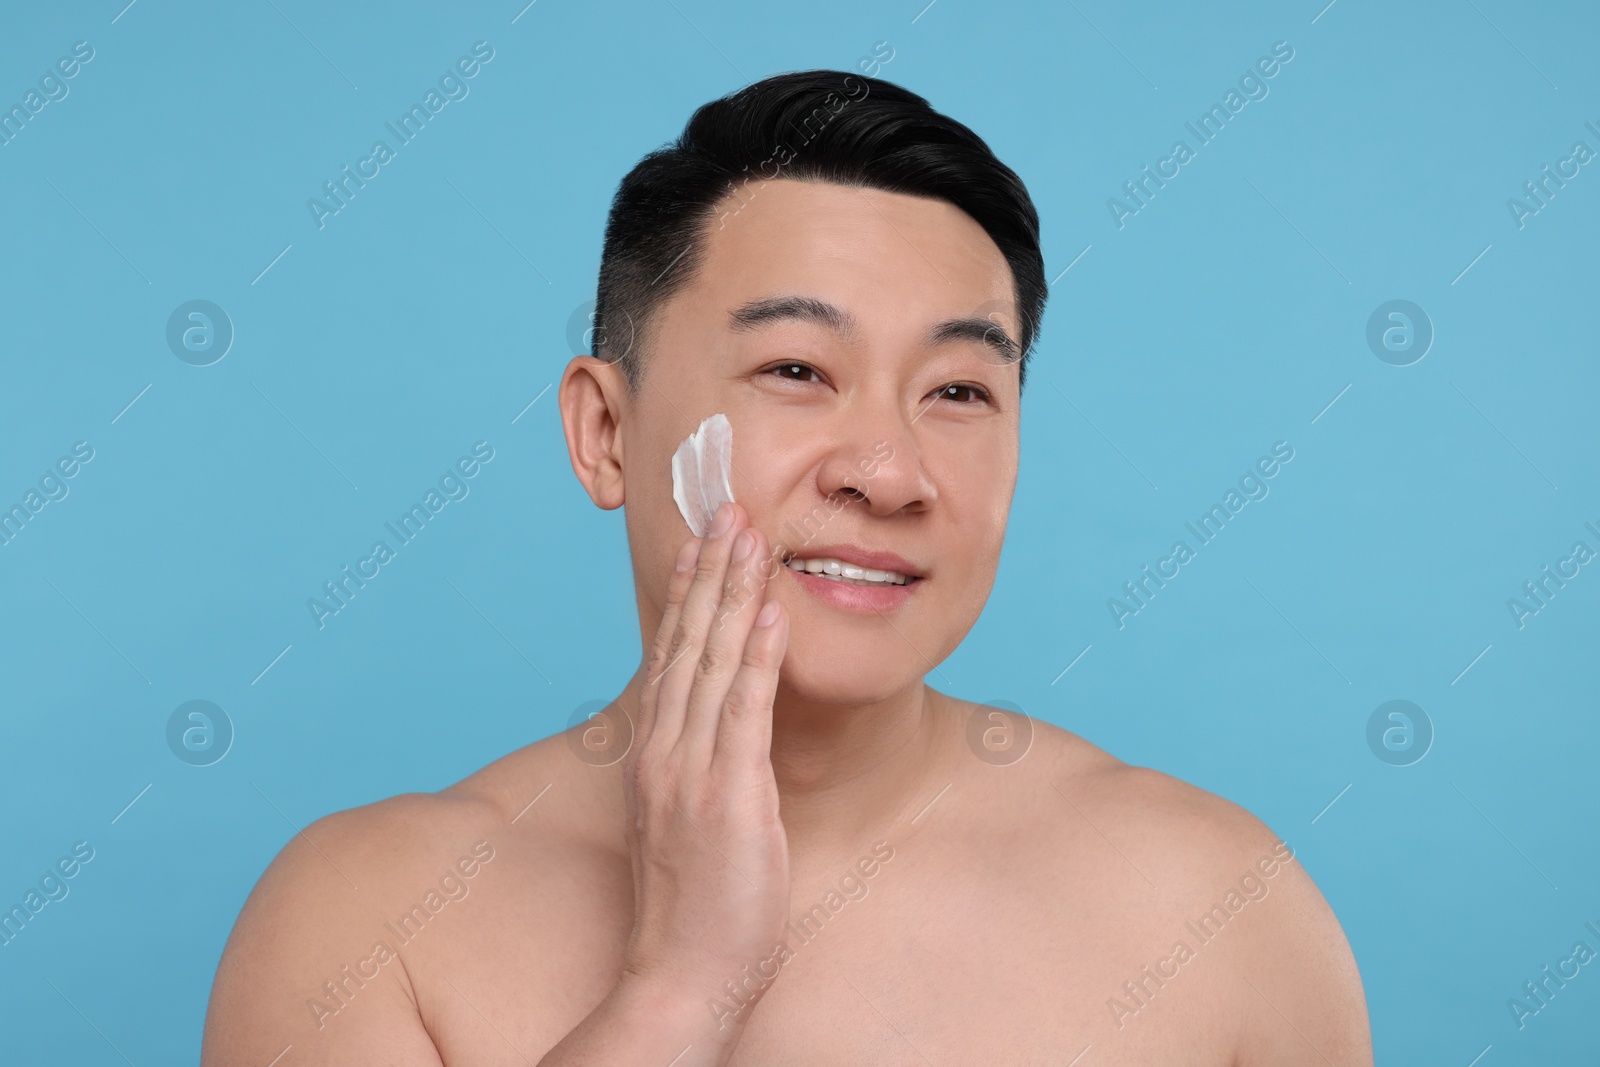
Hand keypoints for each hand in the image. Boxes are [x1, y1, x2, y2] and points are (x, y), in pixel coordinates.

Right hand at [619, 501, 791, 1026]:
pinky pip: (743, 712)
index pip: (672, 653)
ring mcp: (690, 771)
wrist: (681, 975)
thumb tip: (724, 731)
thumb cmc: (695, 905)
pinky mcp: (726, 796)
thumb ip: (703, 767)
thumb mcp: (692, 821)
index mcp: (657, 753)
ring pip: (710, 660)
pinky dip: (755, 656)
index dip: (689, 591)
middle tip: (726, 505)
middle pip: (686, 640)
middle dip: (709, 569)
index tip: (702, 539)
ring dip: (731, 590)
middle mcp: (665, 750)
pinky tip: (770, 611)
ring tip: (748, 531)